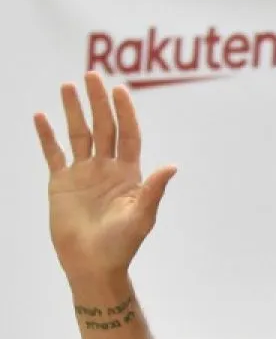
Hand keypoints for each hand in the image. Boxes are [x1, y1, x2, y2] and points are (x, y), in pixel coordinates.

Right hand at [33, 72, 175, 282]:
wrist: (93, 264)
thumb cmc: (122, 244)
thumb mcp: (141, 216)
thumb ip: (153, 190)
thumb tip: (172, 166)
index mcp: (128, 174)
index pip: (128, 135)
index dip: (125, 113)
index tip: (120, 90)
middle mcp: (106, 169)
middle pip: (103, 128)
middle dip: (98, 101)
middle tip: (92, 74)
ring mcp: (83, 174)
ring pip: (78, 134)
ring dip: (73, 110)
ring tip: (67, 85)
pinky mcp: (61, 183)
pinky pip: (53, 153)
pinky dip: (46, 136)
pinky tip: (41, 116)